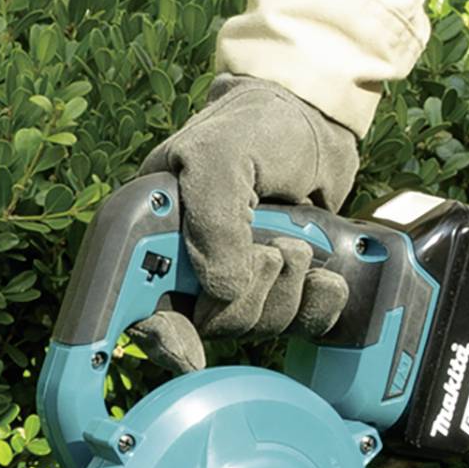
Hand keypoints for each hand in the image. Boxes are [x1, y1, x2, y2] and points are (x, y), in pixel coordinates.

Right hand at [131, 73, 360, 370]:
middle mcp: (190, 273)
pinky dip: (318, 304)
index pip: (143, 312)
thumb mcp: (220, 155)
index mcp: (155, 244)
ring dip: (286, 288)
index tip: (188, 352)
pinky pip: (297, 326)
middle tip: (271, 249)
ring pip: (253, 327)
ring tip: (296, 241)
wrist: (315, 116)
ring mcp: (235, 284)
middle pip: (207, 327)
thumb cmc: (256, 125)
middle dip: (247, 295)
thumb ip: (212, 221)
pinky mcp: (279, 289)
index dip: (162, 339)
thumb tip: (223, 292)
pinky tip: (325, 276)